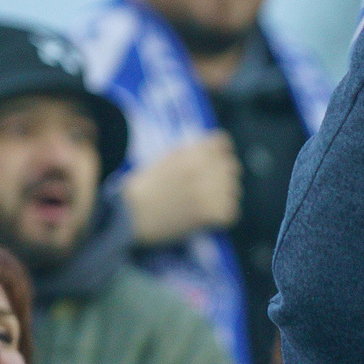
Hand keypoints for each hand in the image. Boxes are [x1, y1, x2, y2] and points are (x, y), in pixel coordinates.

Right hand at [120, 133, 239, 244]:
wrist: (129, 214)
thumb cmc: (144, 187)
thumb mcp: (167, 158)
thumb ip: (192, 152)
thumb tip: (217, 149)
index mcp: (192, 152)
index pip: (223, 143)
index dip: (218, 155)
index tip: (212, 165)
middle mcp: (203, 168)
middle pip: (232, 168)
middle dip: (222, 178)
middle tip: (207, 190)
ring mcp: (209, 191)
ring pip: (234, 191)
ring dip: (222, 198)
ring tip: (202, 206)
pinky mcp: (210, 213)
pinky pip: (231, 213)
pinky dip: (220, 218)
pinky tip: (204, 219)